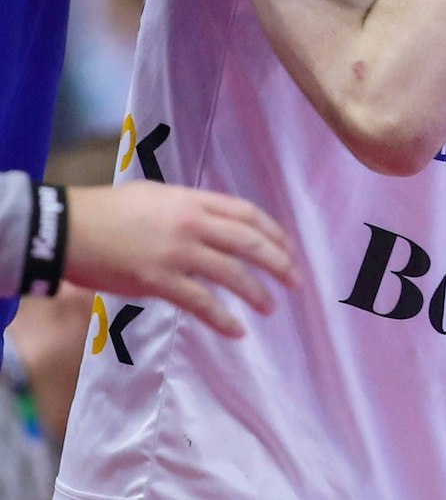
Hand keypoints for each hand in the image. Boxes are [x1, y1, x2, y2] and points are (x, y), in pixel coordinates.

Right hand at [64, 181, 296, 337]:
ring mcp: (177, 253)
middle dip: (279, 262)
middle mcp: (193, 224)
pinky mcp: (159, 281)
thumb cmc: (108, 210)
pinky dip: (223, 318)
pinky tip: (236, 330)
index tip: (289, 248)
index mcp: (193, 201)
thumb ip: (188, 208)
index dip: (274, 232)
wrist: (68, 228)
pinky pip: (201, 302)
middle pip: (250, 243)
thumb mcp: (157, 196)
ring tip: (271, 308)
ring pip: (232, 273)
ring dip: (257, 293)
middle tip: (296, 281)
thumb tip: (211, 222)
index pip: (247, 213)